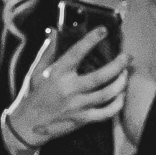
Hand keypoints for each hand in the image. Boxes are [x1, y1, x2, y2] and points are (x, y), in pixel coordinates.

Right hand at [5, 28, 127, 147]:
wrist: (27, 124)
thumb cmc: (32, 95)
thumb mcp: (35, 71)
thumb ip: (47, 51)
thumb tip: (54, 31)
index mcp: (57, 74)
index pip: (76, 53)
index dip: (91, 40)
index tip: (103, 30)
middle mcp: (69, 89)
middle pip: (100, 77)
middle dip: (118, 65)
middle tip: (128, 56)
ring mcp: (77, 106)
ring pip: (106, 94)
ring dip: (120, 83)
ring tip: (126, 73)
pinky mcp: (82, 119)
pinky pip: (106, 113)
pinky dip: (117, 104)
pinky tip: (121, 95)